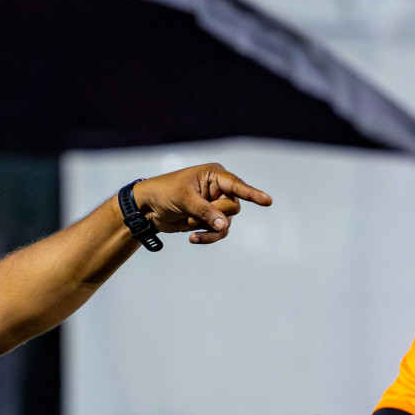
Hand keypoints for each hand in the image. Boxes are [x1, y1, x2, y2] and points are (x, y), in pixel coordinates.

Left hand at [132, 164, 271, 244]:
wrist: (147, 209)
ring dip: (210, 229)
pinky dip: (208, 237)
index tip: (267, 201)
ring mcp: (215, 206)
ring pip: (227, 222)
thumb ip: (205, 211)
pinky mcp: (208, 220)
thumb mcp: (184, 199)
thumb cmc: (164, 194)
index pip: (236, 185)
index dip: (252, 193)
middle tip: (195, 212)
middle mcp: (218, 189)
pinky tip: (192, 238)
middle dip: (216, 215)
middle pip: (233, 207)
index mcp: (214, 175)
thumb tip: (225, 225)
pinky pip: (218, 232)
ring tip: (192, 229)